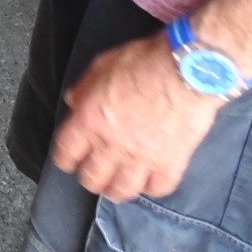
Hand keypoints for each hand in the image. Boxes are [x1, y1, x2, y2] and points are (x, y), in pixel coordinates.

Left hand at [53, 34, 222, 202]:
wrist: (186, 69)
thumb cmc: (144, 61)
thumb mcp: (102, 65)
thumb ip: (85, 87)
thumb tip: (73, 101)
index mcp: (90, 119)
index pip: (66, 153)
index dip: (65, 159)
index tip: (68, 161)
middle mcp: (112, 144)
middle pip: (92, 178)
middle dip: (89, 178)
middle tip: (94, 174)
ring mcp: (142, 157)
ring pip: (122, 190)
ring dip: (117, 190)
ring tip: (117, 185)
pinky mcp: (171, 163)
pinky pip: (157, 188)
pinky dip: (151, 188)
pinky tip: (149, 180)